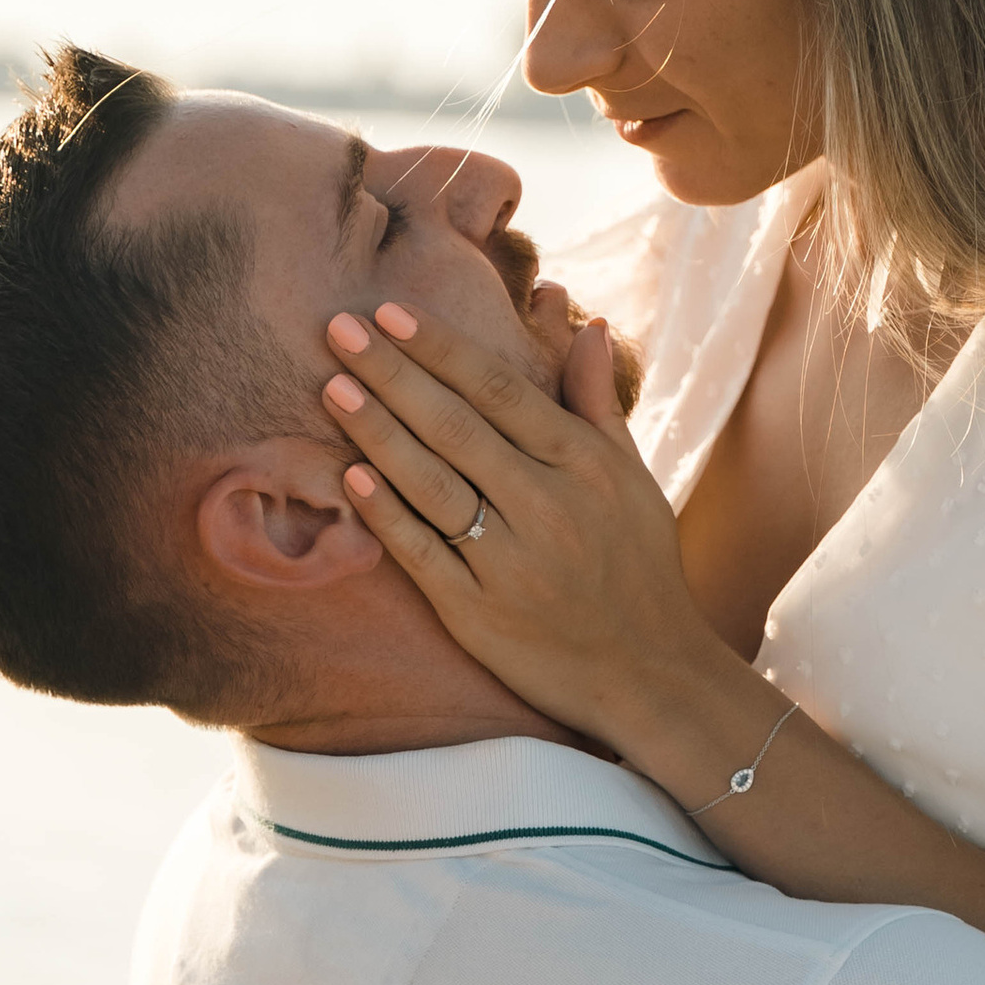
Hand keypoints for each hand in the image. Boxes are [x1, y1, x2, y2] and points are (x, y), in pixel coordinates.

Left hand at [317, 298, 744, 754]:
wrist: (650, 674)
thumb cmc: (640, 565)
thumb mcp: (631, 477)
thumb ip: (598, 401)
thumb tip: (590, 323)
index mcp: (582, 463)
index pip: (499, 390)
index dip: (441, 348)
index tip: (391, 311)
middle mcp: (546, 505)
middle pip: (456, 426)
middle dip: (393, 372)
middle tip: (338, 328)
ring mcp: (510, 561)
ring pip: (432, 483)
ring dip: (378, 431)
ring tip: (333, 387)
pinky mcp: (478, 612)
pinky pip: (422, 552)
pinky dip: (386, 513)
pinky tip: (351, 474)